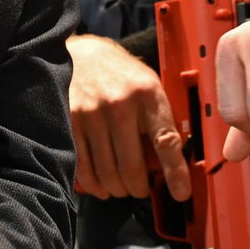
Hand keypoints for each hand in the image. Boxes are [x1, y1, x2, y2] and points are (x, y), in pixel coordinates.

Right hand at [67, 34, 188, 200]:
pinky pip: (83, 167)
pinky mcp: (70, 122)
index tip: (180, 194)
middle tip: (141, 189)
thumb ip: (160, 121)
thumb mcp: (150, 88)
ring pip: (107, 173)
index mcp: (147, 95)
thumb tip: (170, 163)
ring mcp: (91, 114)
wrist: (83, 54)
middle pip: (132, 167)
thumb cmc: (123, 76)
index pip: (165, 141)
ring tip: (122, 187)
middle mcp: (119, 105)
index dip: (175, 173)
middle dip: (139, 188)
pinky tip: (101, 185)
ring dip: (117, 189)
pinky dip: (94, 185)